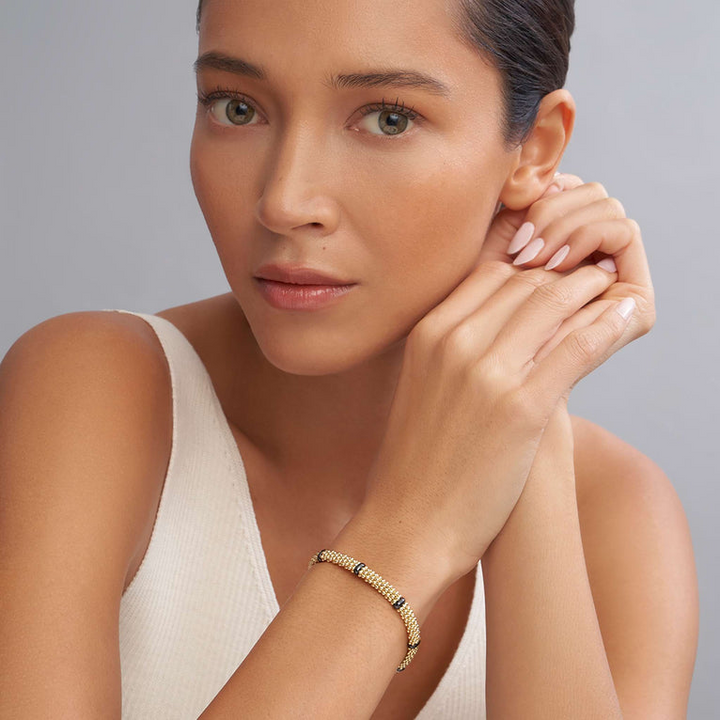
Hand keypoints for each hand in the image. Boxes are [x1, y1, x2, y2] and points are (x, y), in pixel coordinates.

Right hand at [360, 178, 654, 587]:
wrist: (407, 523)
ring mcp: (484, 371)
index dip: (531, 266)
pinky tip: (626, 317)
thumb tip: (494, 328)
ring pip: (552, 303)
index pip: (490, 273)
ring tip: (613, 287)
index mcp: (426, 333)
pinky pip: (576, 347)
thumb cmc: (417, 461)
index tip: (556, 268)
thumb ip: (453, 348)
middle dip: (564, 272)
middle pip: (524, 282)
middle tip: (594, 271)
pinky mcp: (520, 407)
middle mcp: (452, 341)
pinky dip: (607, 326)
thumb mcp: (422, 387)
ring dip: (590, 289)